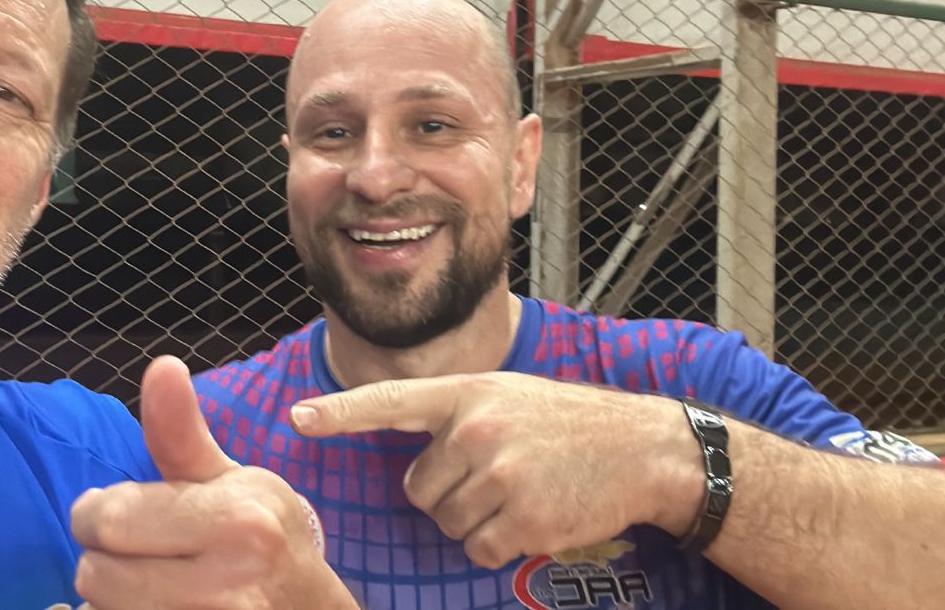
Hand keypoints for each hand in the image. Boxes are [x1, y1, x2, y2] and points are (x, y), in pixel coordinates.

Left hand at [70, 356, 353, 608]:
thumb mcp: (233, 480)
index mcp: (235, 522)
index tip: (114, 515)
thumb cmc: (267, 538)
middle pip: (95, 574)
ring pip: (101, 609)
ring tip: (148, 582)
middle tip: (136, 553)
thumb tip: (162, 365)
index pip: (108, 520)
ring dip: (110, 596)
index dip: (95, 515)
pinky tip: (152, 603)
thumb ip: (183, 432)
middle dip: (102, 560)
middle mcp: (226, 584)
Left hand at [290, 372, 699, 568]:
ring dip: (477, 522)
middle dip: (448, 494)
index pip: (391, 401)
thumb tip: (415, 462)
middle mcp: (477, 430)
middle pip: (418, 490)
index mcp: (468, 394)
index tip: (300, 419)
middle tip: (497, 477)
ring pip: (448, 523)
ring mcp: (501, 475)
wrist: (644, 449)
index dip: (341, 413)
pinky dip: (501, 546)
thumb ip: (460, 417)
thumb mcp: (509, 396)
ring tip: (522, 492)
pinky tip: (534, 518)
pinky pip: (480, 550)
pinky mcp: (524, 520)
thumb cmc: (570, 423)